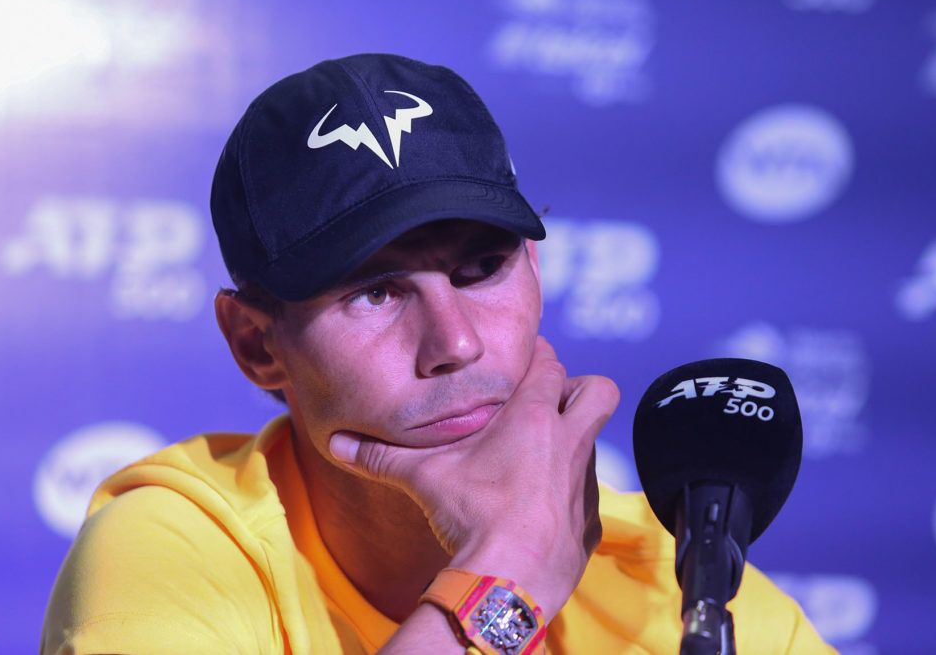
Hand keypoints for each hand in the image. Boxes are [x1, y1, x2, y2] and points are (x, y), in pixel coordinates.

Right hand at [328, 336, 619, 618]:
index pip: (550, 363)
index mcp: (533, 418)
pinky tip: (540, 511)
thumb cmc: (471, 516)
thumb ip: (380, 456)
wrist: (508, 578)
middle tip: (550, 405)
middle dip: (580, 390)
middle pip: (599, 390)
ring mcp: (584, 482)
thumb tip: (336, 443)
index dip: (539, 357)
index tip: (524, 361)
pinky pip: (587, 496)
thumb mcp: (422, 478)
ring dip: (572, 444)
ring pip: (593, 444)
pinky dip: (568, 496)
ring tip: (537, 460)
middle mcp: (568, 442)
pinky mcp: (590, 521)